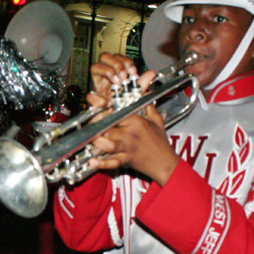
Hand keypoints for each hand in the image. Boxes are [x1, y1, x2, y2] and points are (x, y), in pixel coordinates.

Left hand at [86, 53, 177, 184]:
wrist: (165, 162)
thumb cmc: (160, 143)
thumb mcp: (156, 120)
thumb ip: (148, 105)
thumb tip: (146, 91)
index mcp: (136, 121)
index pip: (115, 113)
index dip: (103, 113)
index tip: (97, 112)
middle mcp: (131, 133)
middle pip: (107, 127)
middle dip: (96, 127)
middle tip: (88, 127)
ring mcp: (128, 147)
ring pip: (107, 143)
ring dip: (96, 142)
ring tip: (89, 141)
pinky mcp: (126, 160)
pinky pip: (112, 162)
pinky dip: (101, 163)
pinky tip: (92, 161)